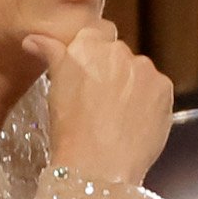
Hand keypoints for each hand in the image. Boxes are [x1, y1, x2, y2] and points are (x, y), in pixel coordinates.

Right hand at [22, 21, 173, 185]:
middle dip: (112, 72)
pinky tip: (135, 122)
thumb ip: (50, 54)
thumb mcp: (54, 89)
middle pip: (118, 54)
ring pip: (138, 72)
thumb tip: (33, 39)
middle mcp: (117, 49)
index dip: (92, 56)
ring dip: (132, 87)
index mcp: (87, 44)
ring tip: (118, 117)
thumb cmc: (70, 130)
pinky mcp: (164, 87)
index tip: (88, 76)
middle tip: (100, 102)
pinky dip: (149, 102)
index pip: (94, 34)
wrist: (99, 164)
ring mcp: (143, 68)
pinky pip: (156, 90)